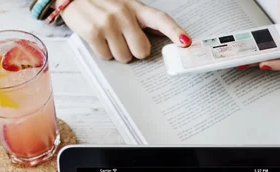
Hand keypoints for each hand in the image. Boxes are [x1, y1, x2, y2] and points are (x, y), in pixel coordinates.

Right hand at [61, 0, 190, 62]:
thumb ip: (142, 21)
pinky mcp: (94, 32)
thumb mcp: (124, 6)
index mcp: (135, 6)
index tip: (185, 42)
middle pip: (142, 51)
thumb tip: (162, 39)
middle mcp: (123, 12)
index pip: (160, 19)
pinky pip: (107, 57)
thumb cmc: (101, 4)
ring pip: (124, 57)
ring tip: (107, 36)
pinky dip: (102, 52)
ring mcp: (108, 22)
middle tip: (122, 39)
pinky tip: (97, 37)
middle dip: (133, 50)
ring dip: (116, 52)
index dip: (174, 31)